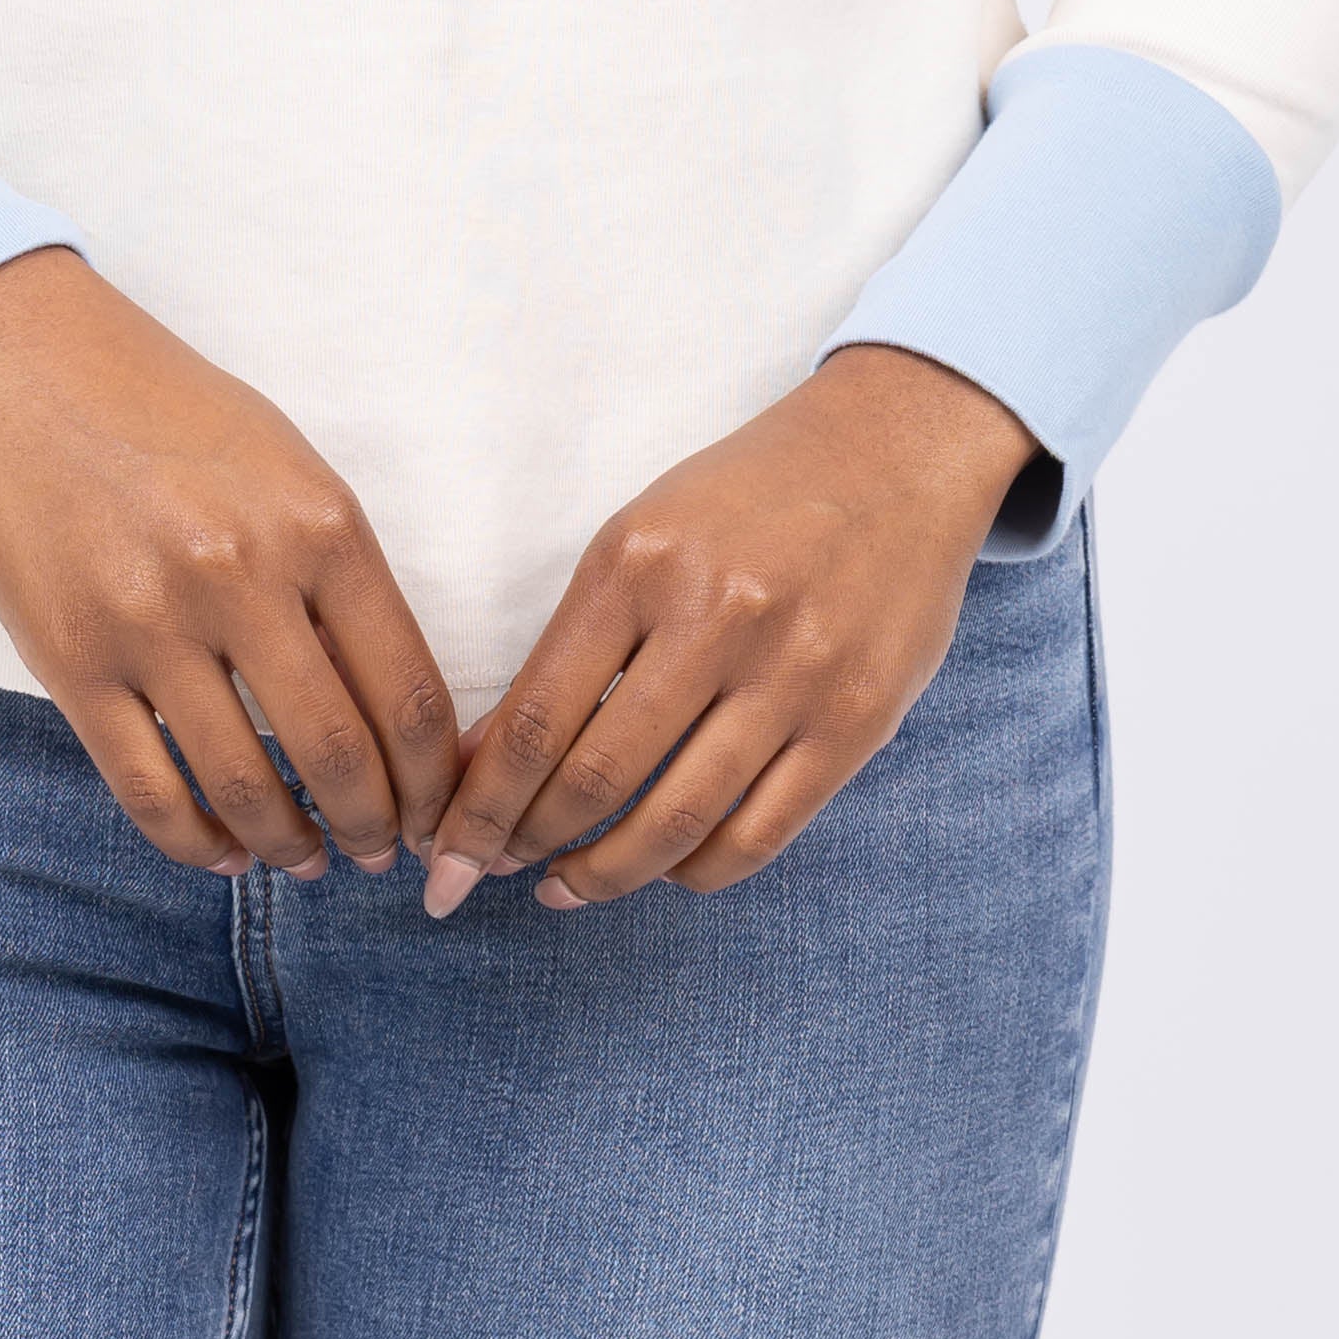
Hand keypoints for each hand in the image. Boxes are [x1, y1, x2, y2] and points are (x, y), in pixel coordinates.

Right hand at [0, 249, 460, 881]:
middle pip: (339, 755)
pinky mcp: (71, 661)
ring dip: (286, 846)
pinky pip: (147, 791)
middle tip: (378, 855)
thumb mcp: (288, 467)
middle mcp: (242, 576)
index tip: (437, 813)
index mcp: (319, 524)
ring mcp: (151, 623)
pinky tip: (220, 852)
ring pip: (245, 788)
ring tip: (302, 860)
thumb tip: (392, 709)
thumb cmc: (172, 415)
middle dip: (373, 830)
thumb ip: (340, 576)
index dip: (436, 782)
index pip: (411, 694)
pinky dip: (194, 844)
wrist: (28, 365)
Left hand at [418, 346, 1037, 917]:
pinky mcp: (858, 721)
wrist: (894, 453)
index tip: (444, 849)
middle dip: (526, 845)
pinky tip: (666, 867)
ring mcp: (794, 674)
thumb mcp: (641, 535)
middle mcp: (717, 618)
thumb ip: (569, 646)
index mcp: (640, 562)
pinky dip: (698, 872)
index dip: (481, 804)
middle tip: (494, 871)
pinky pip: (760, 834)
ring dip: (605, 873)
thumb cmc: (748, 498)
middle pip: (595, 778)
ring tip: (568, 886)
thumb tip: (484, 761)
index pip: (535, 717)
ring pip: (676, 822)